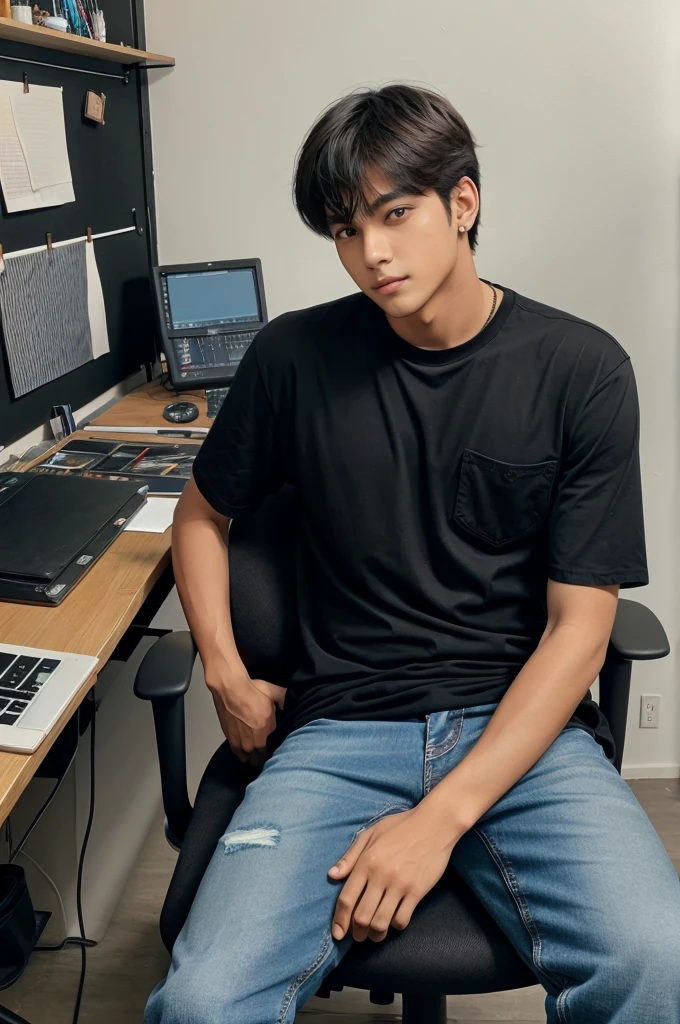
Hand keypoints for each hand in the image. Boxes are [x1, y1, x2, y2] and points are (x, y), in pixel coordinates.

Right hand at [206, 664, 285, 766]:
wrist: (230, 689)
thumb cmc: (252, 691)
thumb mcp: (274, 692)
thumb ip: (285, 700)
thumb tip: (293, 702)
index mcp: (269, 731)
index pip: (275, 750)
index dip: (276, 750)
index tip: (276, 748)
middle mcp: (256, 741)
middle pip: (262, 759)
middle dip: (264, 757)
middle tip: (264, 751)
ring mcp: (243, 743)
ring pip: (250, 759)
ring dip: (252, 756)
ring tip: (254, 753)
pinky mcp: (231, 741)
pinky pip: (238, 754)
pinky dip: (242, 754)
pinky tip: (244, 752)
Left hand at [328, 806, 459, 942]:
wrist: (434, 824)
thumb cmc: (400, 827)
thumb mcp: (370, 833)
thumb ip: (350, 856)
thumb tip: (332, 875)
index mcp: (366, 862)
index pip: (346, 898)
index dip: (339, 920)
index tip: (338, 934)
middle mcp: (381, 876)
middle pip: (362, 917)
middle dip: (357, 933)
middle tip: (358, 936)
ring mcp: (400, 885)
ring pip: (381, 923)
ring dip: (375, 935)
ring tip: (374, 934)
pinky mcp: (417, 891)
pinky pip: (402, 920)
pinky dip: (395, 926)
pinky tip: (393, 920)